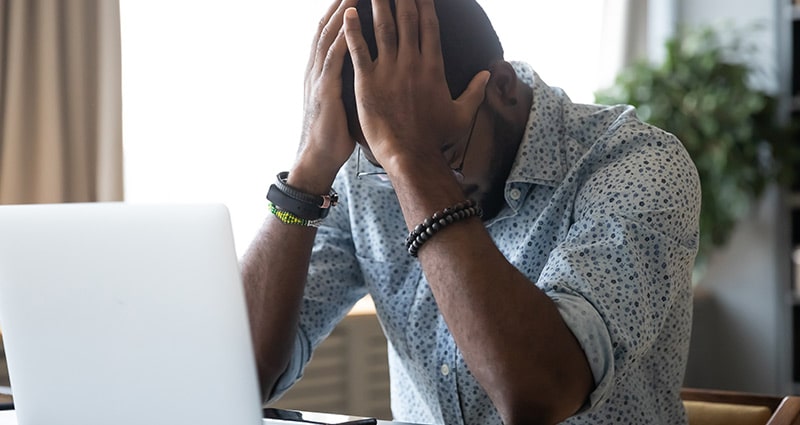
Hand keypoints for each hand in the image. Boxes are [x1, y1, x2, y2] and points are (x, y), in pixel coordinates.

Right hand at [291, 0, 358, 190]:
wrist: (317, 159)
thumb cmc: (334, 133)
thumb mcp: (341, 101)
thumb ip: (348, 82)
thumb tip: (365, 71)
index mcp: (321, 70)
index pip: (331, 31)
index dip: (341, 9)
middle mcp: (316, 68)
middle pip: (328, 25)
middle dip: (341, 2)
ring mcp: (318, 78)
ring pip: (329, 35)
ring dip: (342, 11)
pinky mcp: (324, 91)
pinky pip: (332, 59)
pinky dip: (342, 38)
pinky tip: (351, 23)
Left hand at [342, 0, 489, 173]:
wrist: (410, 156)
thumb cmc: (435, 137)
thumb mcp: (462, 114)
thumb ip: (475, 91)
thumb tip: (486, 75)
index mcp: (433, 67)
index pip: (429, 25)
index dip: (425, 2)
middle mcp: (411, 63)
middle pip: (406, 18)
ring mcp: (389, 71)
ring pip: (383, 28)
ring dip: (377, 3)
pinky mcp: (367, 83)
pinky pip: (359, 51)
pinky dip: (353, 31)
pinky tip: (348, 12)